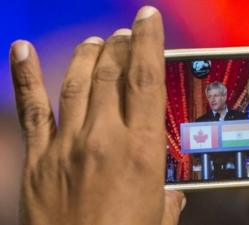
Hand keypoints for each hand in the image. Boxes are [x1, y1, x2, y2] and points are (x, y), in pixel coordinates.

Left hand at [10, 6, 184, 224]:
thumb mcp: (159, 220)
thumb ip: (167, 201)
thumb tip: (171, 196)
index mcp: (139, 151)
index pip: (145, 81)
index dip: (147, 43)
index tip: (148, 19)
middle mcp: (102, 139)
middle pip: (111, 74)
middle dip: (121, 46)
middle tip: (127, 34)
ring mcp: (65, 145)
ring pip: (76, 82)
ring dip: (88, 56)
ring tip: (97, 42)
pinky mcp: (38, 159)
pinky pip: (32, 109)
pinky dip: (26, 76)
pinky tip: (22, 50)